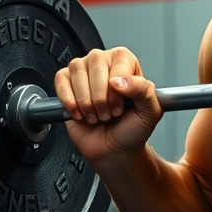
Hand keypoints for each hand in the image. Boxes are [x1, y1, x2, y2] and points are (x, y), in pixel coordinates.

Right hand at [54, 47, 162, 163]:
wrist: (114, 149)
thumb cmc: (132, 128)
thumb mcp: (150, 111)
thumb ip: (143, 90)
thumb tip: (119, 80)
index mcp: (126, 62)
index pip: (118, 65)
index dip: (117, 92)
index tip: (120, 107)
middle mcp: (104, 62)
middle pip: (95, 66)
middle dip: (100, 98)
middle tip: (108, 113)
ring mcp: (83, 71)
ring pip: (77, 72)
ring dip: (86, 102)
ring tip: (96, 114)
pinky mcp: (65, 83)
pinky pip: (61, 81)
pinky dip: (69, 102)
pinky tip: (80, 113)